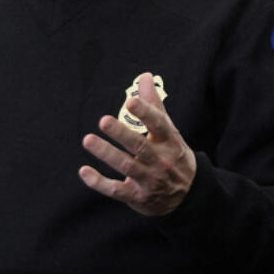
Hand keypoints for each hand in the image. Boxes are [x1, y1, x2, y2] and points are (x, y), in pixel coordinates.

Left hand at [79, 72, 196, 215]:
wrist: (189, 195)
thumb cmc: (173, 156)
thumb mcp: (169, 132)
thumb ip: (154, 105)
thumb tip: (145, 76)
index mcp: (169, 142)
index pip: (159, 125)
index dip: (146, 113)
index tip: (131, 102)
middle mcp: (160, 161)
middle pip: (140, 146)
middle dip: (121, 134)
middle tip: (104, 121)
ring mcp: (149, 180)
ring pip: (126, 166)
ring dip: (106, 153)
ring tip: (88, 140)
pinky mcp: (137, 197)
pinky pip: (116, 190)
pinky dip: (99, 182)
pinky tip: (84, 171)